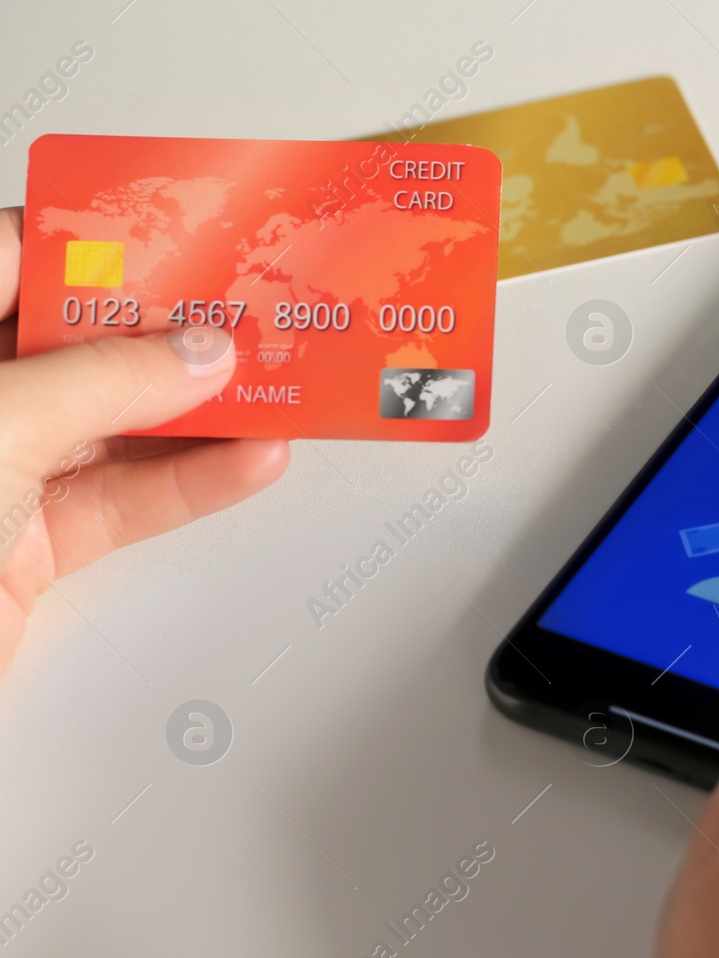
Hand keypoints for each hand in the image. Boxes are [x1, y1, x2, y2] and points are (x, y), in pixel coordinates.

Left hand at [0, 206, 288, 675]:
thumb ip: (103, 382)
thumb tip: (193, 351)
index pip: (16, 257)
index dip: (102, 240)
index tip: (185, 231)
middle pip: (78, 342)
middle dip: (169, 329)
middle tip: (249, 308)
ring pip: (114, 425)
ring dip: (200, 410)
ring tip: (275, 383)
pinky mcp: (27, 547)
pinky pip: (124, 500)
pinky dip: (191, 484)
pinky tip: (248, 459)